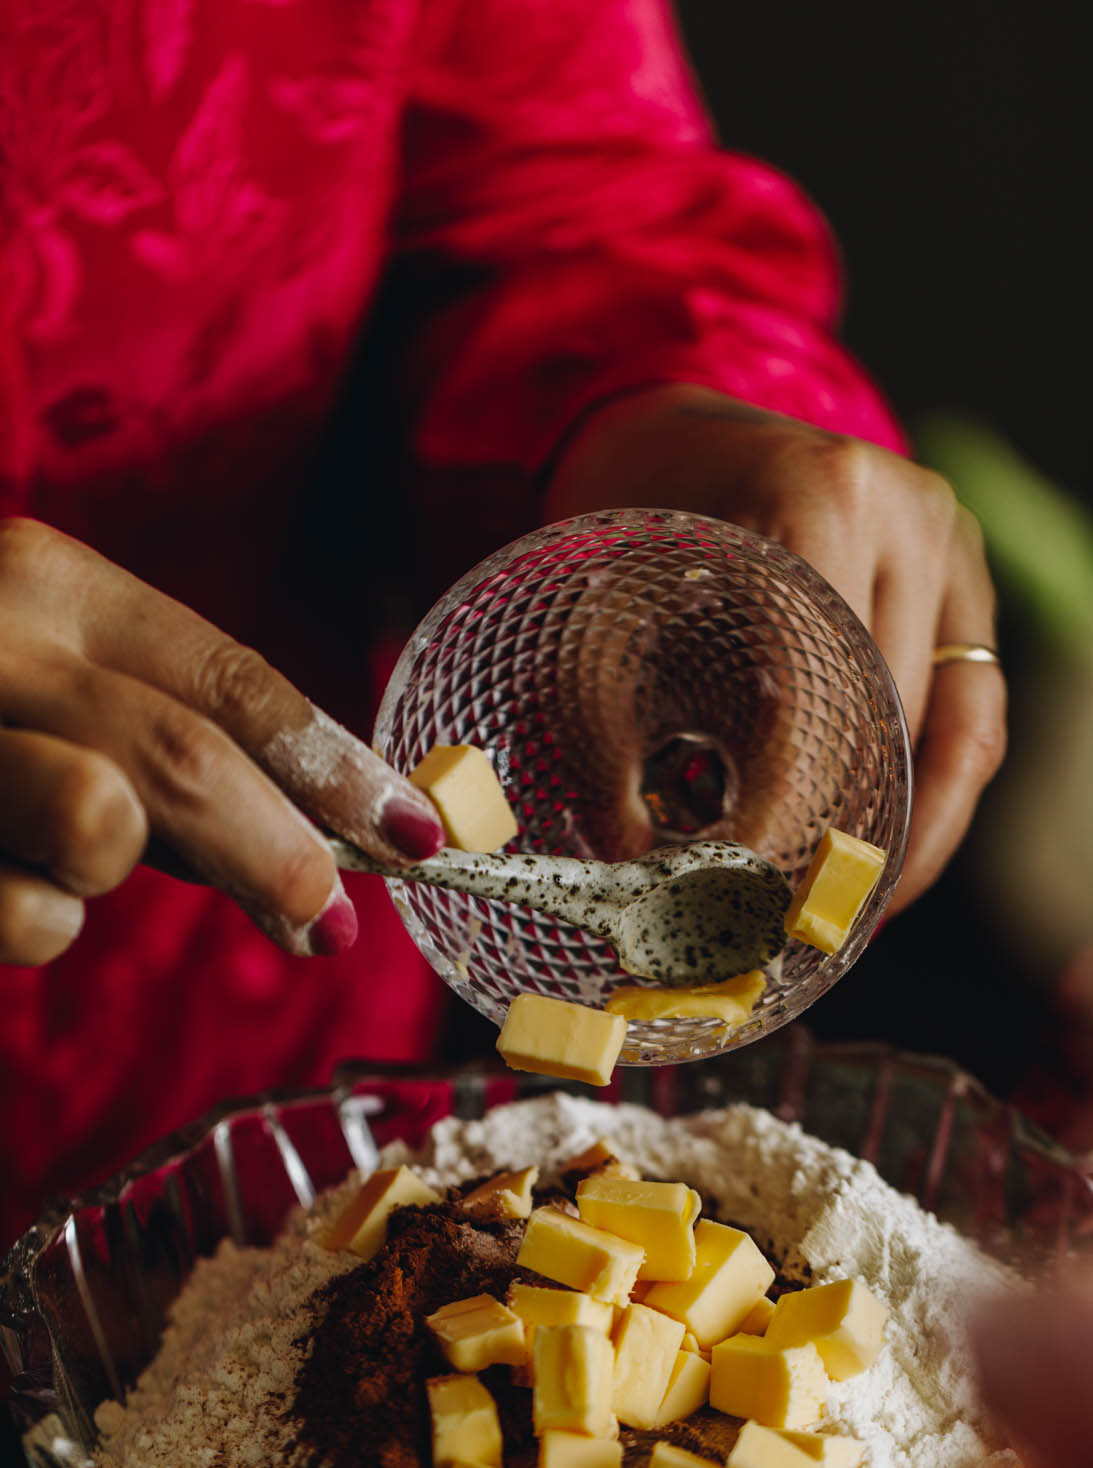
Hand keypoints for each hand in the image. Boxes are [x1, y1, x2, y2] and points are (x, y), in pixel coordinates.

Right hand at [0, 519, 442, 963]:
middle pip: (189, 756)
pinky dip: (35, 925)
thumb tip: (334, 850)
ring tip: (78, 863)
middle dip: (289, 850)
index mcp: (43, 575)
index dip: (338, 763)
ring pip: (106, 829)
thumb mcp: (31, 672)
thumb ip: (168, 738)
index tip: (415, 832)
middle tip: (335, 919)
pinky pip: (23, 919)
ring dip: (134, 875)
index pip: (232, 673)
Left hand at [544, 384, 1005, 908]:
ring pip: (959, 730)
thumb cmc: (628, 532)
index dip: (788, 802)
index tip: (742, 884)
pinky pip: (976, 715)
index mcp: (816, 499)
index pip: (823, 686)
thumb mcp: (599, 622)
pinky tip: (889, 869)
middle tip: (790, 923)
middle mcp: (908, 516)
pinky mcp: (973, 585)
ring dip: (910, 839)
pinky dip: (936, 802)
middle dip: (845, 834)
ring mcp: (955, 547)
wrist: (670, 434)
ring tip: (849, 916)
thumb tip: (633, 869)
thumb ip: (610, 735)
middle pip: (897, 716)